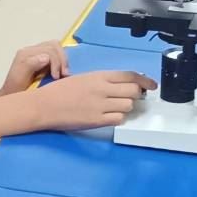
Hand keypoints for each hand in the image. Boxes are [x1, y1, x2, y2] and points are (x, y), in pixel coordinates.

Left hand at [1, 41, 69, 94]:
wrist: (11, 97)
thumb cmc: (14, 91)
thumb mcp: (18, 80)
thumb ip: (29, 66)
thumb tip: (46, 57)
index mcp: (25, 54)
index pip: (48, 50)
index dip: (56, 62)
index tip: (56, 77)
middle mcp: (31, 51)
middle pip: (54, 46)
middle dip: (62, 60)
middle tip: (64, 75)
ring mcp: (37, 54)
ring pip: (56, 48)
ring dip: (63, 60)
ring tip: (63, 74)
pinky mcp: (42, 59)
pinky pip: (56, 53)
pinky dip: (61, 61)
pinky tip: (61, 72)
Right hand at [32, 70, 156, 131]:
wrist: (44, 105)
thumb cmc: (61, 91)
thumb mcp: (84, 78)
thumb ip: (103, 81)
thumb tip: (123, 85)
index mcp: (99, 75)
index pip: (130, 75)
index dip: (145, 80)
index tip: (152, 85)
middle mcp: (102, 89)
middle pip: (133, 91)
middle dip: (137, 95)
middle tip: (131, 98)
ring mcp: (100, 105)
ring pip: (128, 105)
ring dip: (126, 107)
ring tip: (115, 108)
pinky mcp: (96, 120)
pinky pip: (118, 118)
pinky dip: (118, 118)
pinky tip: (109, 116)